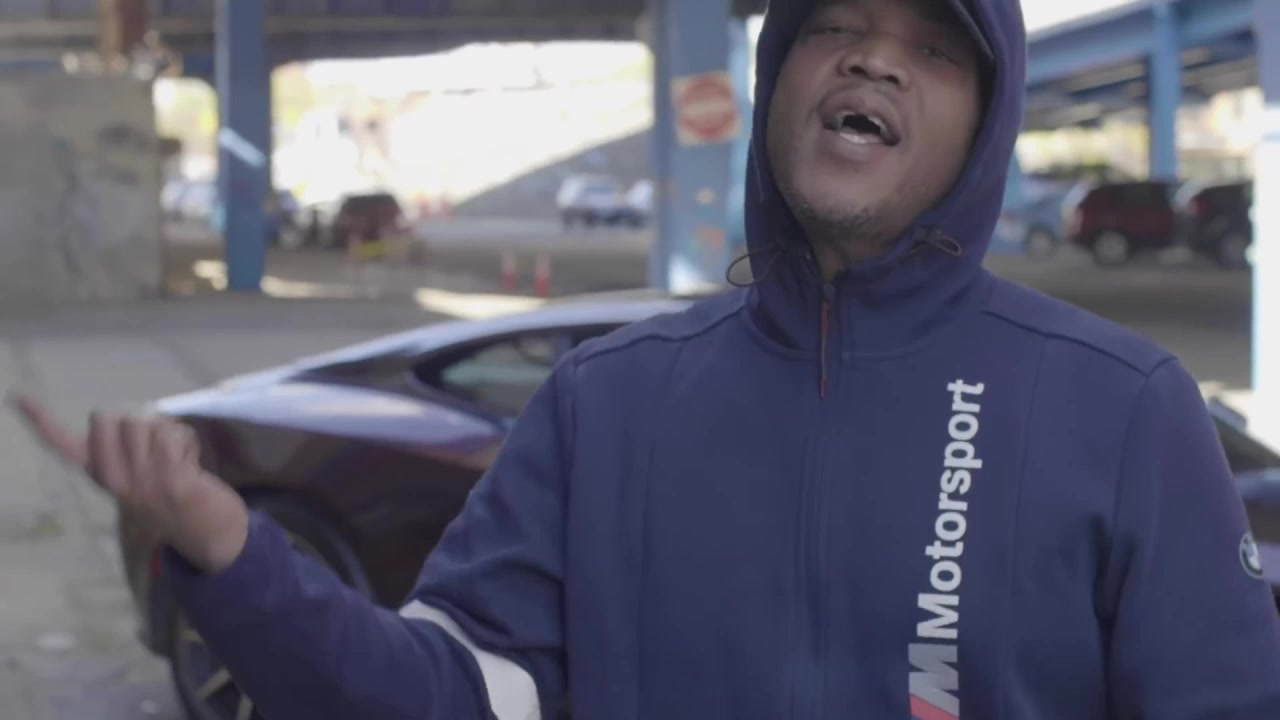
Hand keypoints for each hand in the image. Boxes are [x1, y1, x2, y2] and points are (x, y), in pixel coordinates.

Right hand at [7, 393, 248, 574]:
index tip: (18, 396)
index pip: (64, 446)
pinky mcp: (171, 483)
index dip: (41, 421)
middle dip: (139, 421)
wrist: (208, 535)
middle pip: (113, 418)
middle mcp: (114, 482)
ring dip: (170, 431)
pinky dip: (188, 440)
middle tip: (159, 449)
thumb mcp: (139, 475)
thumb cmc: (175, 495)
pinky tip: (192, 464)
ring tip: (179, 458)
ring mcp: (141, 484)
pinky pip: (172, 436)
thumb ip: (124, 449)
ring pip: (145, 424)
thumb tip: (113, 419)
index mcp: (103, 475)